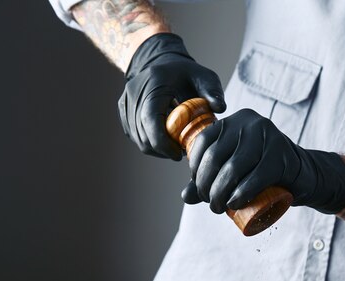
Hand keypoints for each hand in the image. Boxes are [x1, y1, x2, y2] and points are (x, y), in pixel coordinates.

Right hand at [118, 33, 225, 159]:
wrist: (161, 62)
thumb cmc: (185, 72)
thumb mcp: (204, 77)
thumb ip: (213, 92)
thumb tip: (220, 108)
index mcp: (153, 84)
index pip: (150, 119)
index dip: (162, 142)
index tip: (179, 154)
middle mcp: (134, 93)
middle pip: (143, 134)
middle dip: (163, 150)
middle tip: (182, 152)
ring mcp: (126, 103)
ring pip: (138, 138)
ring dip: (157, 149)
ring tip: (176, 147)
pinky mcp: (124, 112)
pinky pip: (135, 136)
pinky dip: (150, 143)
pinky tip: (166, 141)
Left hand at [181, 109, 344, 213]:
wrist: (302, 174)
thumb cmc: (263, 172)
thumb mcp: (235, 170)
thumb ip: (211, 179)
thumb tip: (185, 196)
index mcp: (234, 120)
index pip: (204, 142)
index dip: (195, 168)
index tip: (199, 189)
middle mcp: (250, 122)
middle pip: (216, 156)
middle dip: (207, 185)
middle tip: (210, 204)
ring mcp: (268, 136)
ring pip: (233, 168)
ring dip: (221, 193)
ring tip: (219, 208)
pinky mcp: (281, 156)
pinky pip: (255, 177)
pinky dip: (242, 194)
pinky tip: (235, 205)